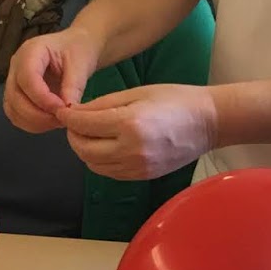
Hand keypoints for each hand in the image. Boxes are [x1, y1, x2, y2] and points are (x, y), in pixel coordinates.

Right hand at [4, 31, 101, 132]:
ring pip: (12, 109)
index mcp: (31, 51)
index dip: (43, 98)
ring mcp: (13, 80)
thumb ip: (73, 87)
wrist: (76, 47)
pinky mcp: (16, 95)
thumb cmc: (78, 50)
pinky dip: (31, 124)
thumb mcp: (81, 65)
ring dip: (34, 122)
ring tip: (58, 121)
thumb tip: (67, 111)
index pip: (27, 78)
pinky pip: (15, 115)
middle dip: (38, 115)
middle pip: (15, 96)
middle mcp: (16, 65)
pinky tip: (50, 122)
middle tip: (62, 119)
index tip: (63, 109)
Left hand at [58, 84, 217, 180]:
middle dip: (73, 135)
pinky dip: (100, 161)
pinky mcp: (142, 177)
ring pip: (93, 165)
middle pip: (83, 149)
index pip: (84, 125)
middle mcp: (131, 150)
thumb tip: (75, 113)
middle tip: (75, 123)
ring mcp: (137, 167)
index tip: (63, 111)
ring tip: (90, 135)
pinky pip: (109, 173)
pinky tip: (106, 146)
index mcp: (129, 124)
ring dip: (85, 150)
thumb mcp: (137, 92)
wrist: (208, 123)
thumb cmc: (175, 100)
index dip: (68, 118)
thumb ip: (103, 104)